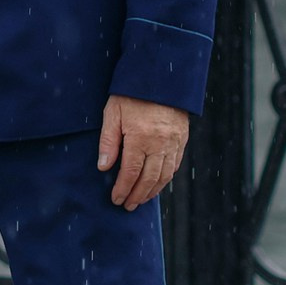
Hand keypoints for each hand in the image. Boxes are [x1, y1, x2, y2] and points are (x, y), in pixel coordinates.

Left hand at [99, 95, 188, 209]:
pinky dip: (165, 179)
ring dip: (152, 191)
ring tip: (140, 200)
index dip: (123, 188)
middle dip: (137, 195)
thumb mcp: (113, 113)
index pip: (131, 171)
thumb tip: (104, 167)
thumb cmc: (131, 94)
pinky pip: (174, 166)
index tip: (116, 199)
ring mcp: (174, 143)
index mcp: (141, 137)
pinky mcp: (182, 140)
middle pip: (149, 178)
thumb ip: (108, 141)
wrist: (161, 78)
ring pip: (164, 175)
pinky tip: (156, 185)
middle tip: (127, 205)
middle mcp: (161, 144)